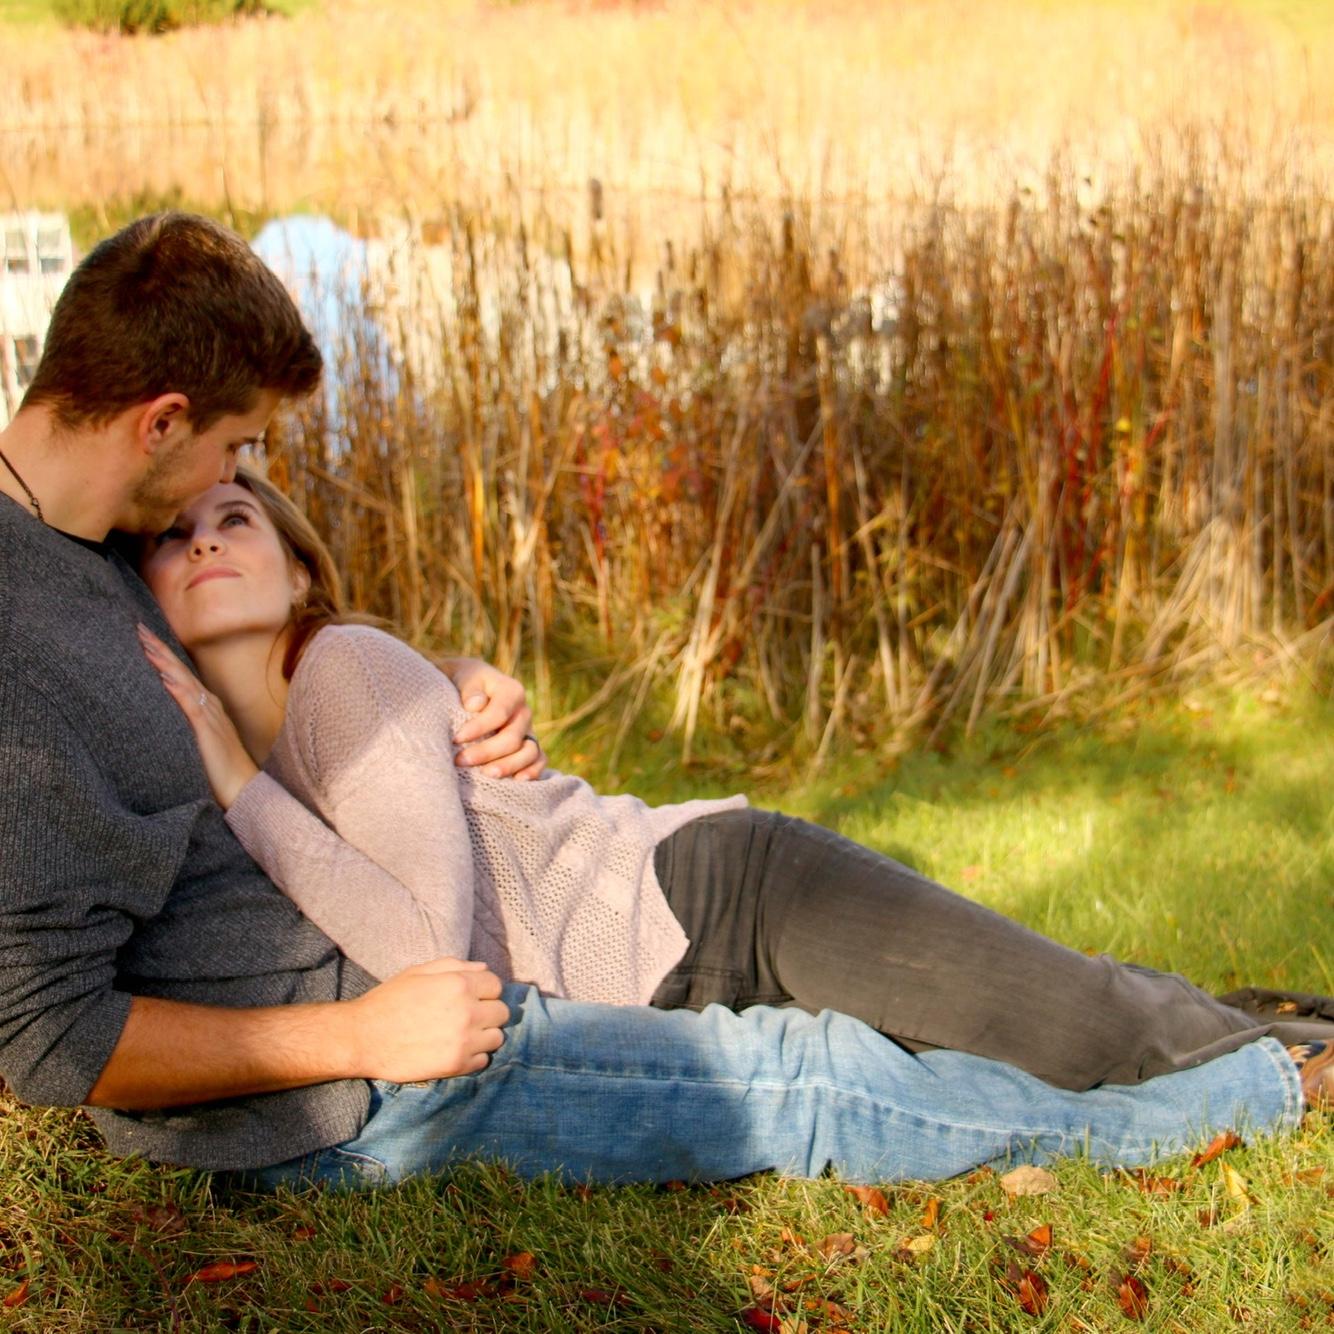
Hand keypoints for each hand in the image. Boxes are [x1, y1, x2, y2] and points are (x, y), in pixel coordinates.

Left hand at [137, 624, 258, 808]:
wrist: (245, 788)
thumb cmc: (224, 770)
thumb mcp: (202, 741)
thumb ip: (191, 724)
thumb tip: (171, 714)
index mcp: (207, 707)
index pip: (181, 675)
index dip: (163, 655)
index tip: (144, 638)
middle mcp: (209, 705)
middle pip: (180, 671)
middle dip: (159, 649)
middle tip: (138, 628)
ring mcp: (210, 716)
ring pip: (184, 682)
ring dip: (165, 663)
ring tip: (147, 645)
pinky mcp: (207, 731)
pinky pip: (191, 706)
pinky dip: (178, 690)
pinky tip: (165, 679)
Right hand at [344, 957, 507, 1080]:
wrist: (362, 1038)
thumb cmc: (389, 1000)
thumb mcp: (419, 972)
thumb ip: (455, 966)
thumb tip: (484, 970)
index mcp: (458, 984)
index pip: (496, 985)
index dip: (484, 990)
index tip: (471, 996)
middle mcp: (467, 1011)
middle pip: (502, 1012)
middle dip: (487, 1012)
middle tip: (467, 1016)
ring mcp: (463, 1041)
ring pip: (496, 1038)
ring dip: (483, 1036)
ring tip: (462, 1035)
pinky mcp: (456, 1065)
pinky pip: (483, 1061)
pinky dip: (473, 1057)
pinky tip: (454, 1050)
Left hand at [442, 657, 545, 780]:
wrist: (469, 688)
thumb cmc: (464, 682)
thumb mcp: (464, 675)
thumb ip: (470, 688)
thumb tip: (475, 705)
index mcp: (512, 692)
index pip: (499, 714)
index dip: (478, 729)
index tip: (455, 739)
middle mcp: (524, 712)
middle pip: (512, 738)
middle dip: (486, 752)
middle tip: (460, 761)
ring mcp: (528, 731)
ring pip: (529, 753)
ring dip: (508, 766)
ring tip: (486, 775)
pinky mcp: (528, 747)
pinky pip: (539, 761)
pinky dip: (532, 772)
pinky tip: (515, 782)